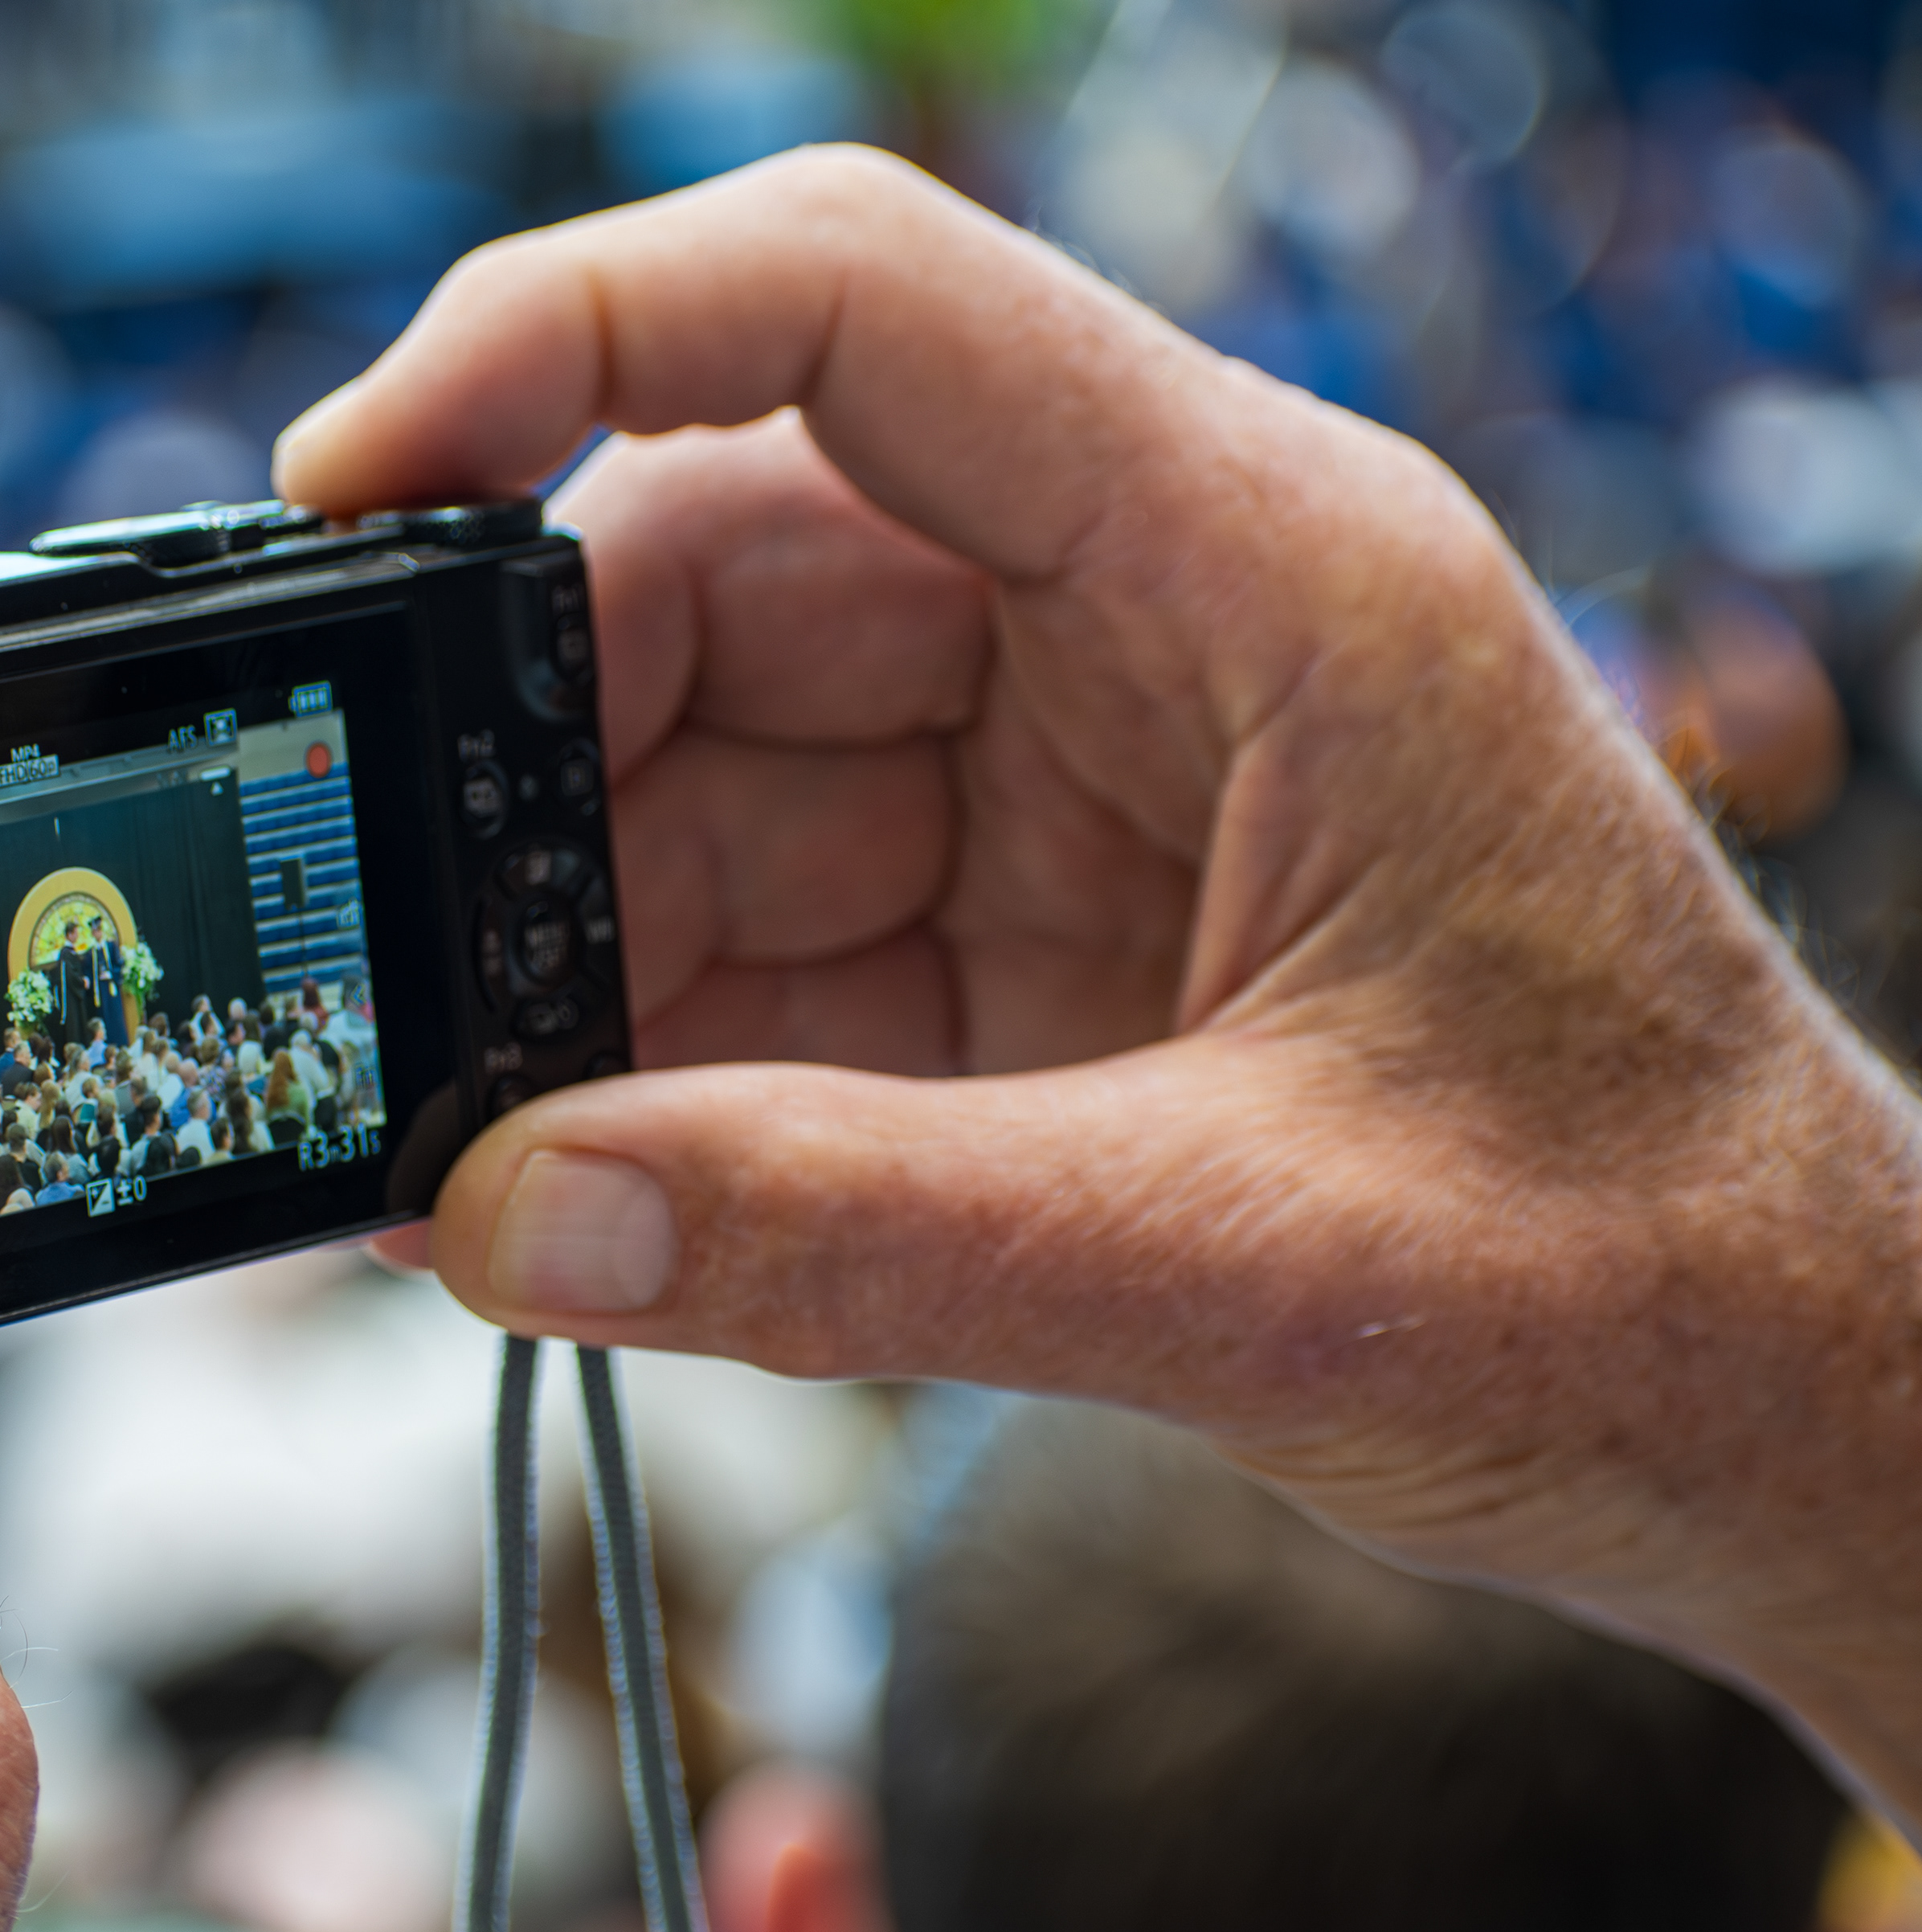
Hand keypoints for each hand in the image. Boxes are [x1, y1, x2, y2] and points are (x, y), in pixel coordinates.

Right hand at [280, 148, 1921, 1817]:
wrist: (1784, 1419)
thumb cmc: (1648, 1281)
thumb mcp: (1256, 1264)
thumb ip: (864, 1240)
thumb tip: (508, 1221)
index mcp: (1259, 570)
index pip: (860, 306)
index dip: (573, 330)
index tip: (359, 475)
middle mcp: (1143, 632)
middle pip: (729, 567)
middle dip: (530, 756)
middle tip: (377, 951)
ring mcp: (1070, 787)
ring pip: (716, 774)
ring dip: (567, 943)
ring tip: (454, 1128)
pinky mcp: (1024, 944)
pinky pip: (766, 945)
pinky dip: (646, 1061)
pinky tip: (561, 1184)